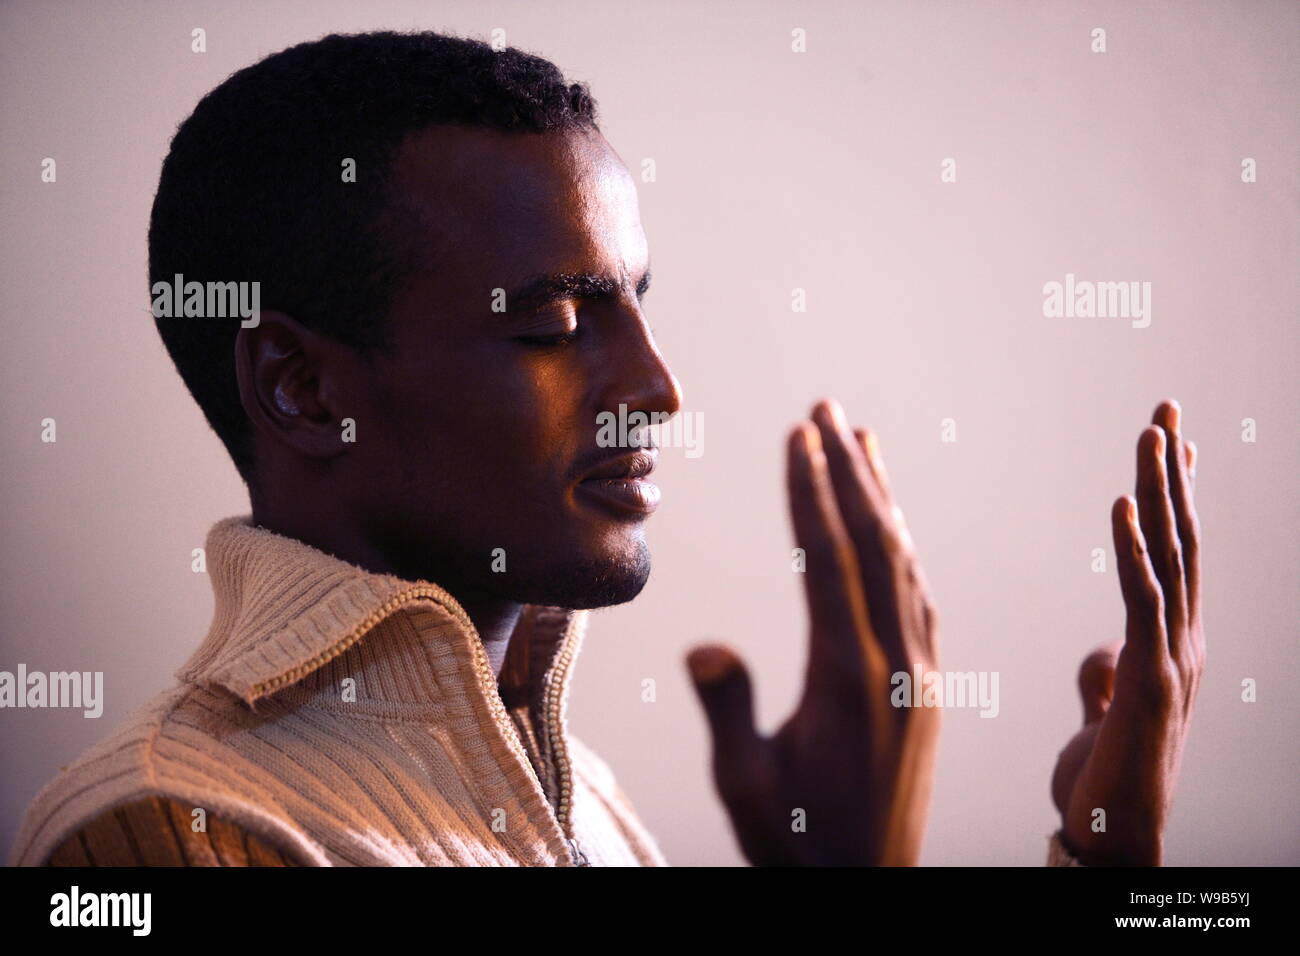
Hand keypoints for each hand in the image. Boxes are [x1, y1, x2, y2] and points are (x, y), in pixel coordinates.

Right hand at [686, 398, 939, 864]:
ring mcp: (922, 675)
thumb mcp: (747, 786)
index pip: (827, 563)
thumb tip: (703, 649)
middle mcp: (897, 666)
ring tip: (861, 441)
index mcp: (848, 681)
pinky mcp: (930, 688)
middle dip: (847, 471)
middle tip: (826, 407)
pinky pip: (921, 598)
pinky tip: (892, 526)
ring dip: (881, 498)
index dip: (810, 494)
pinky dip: (904, 548)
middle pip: (874, 545)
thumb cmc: (796, 842)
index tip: (796, 434)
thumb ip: (730, 713)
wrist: (868, 889)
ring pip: (906, 564)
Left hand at [1051, 399, 1203, 864]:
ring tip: (1153, 430)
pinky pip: (1143, 601)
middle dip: (1173, 472)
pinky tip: (1121, 503)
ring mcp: (1173, 661)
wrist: (1119, 844)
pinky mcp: (1151, 682)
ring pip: (1171, 559)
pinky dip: (1133, 549)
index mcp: (1168, 645)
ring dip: (1161, 492)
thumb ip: (1108, 677)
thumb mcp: (1106, 716)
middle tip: (1165, 407)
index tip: (1170, 442)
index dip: (1173, 496)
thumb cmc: (1109, 783)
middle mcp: (1182, 644)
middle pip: (1180, 541)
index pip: (1174, 554)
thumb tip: (1105, 649)